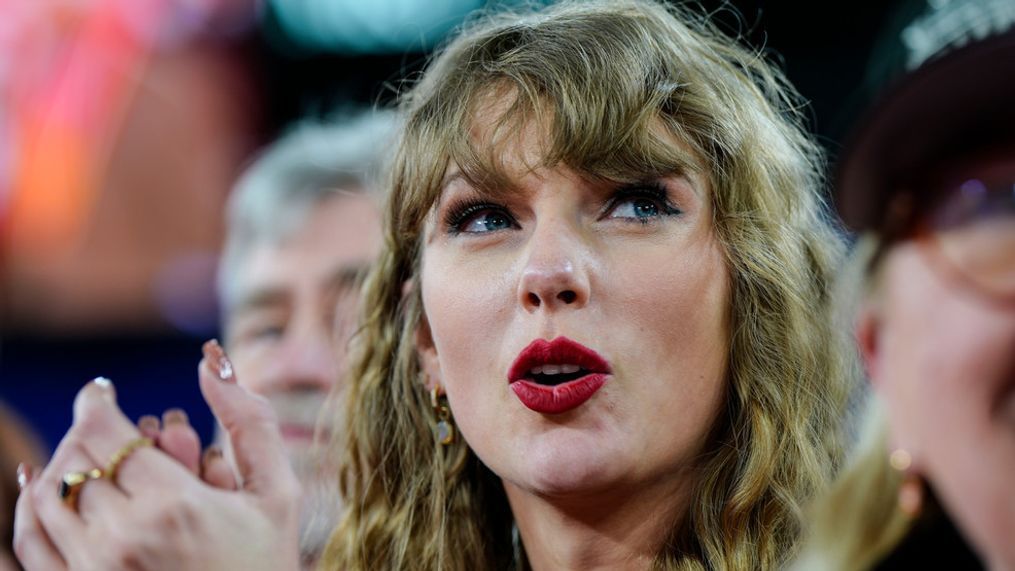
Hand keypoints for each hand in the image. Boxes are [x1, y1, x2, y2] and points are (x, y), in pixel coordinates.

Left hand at [13, 341, 300, 570]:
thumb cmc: (265, 565)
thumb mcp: (277, 493)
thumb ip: (250, 421)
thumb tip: (212, 360)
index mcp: (173, 505)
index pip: (105, 430)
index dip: (96, 400)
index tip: (102, 389)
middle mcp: (122, 538)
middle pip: (73, 457)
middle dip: (88, 432)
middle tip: (105, 425)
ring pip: (45, 495)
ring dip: (61, 465)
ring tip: (86, 457)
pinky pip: (30, 542)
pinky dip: (31, 507)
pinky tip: (46, 489)